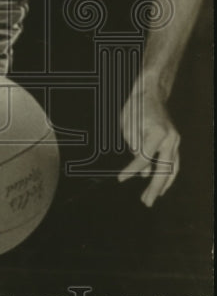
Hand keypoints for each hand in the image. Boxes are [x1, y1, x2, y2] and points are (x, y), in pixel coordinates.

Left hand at [117, 83, 179, 206]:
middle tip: (145, 202)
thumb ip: (135, 149)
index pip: (144, 158)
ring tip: (152, 198)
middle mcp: (170, 138)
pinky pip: (174, 163)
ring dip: (163, 185)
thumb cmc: (136, 108)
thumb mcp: (128, 127)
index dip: (131, 170)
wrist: (151, 93)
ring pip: (173, 168)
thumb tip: (143, 173)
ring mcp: (175, 141)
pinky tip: (162, 187)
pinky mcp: (175, 142)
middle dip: (154, 187)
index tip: (120, 179)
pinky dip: (169, 176)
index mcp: (157, 133)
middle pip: (164, 169)